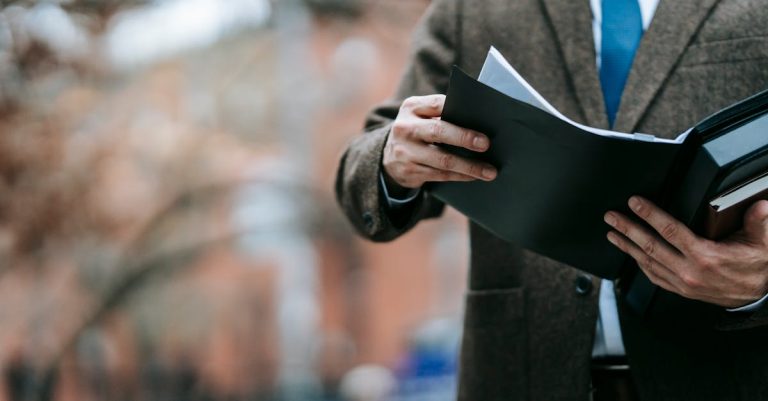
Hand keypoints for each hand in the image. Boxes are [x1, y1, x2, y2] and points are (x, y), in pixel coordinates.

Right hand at [382, 94, 496, 191]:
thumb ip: (441, 116)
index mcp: (411, 107)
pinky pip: (441, 175)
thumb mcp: (420, 117)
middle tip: (486, 145)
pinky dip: (460, 176)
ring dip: (469, 166)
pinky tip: (473, 176)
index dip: (458, 110)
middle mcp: (405, 128)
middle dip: (464, 138)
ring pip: (443, 160)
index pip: (437, 104)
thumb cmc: (417, 133)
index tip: (480, 119)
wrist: (389, 159)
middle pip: (438, 131)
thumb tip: (478, 125)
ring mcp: (405, 152)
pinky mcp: (410, 172)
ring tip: (489, 171)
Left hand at [604, 196, 767, 307]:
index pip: (670, 231)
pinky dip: (639, 264)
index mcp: (706, 257)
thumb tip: (760, 205)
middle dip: (628, 229)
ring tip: (612, 233)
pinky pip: (653, 276)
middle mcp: (689, 271)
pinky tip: (630, 254)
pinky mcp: (681, 290)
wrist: (758, 295)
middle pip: (650, 246)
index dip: (650, 214)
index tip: (635, 202)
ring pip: (647, 262)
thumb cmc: (757, 266)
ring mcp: (682, 283)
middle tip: (611, 217)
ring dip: (627, 246)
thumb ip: (758, 222)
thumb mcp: (762, 242)